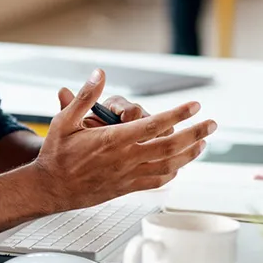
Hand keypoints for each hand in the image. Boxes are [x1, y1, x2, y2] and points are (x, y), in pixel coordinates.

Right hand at [32, 69, 214, 213]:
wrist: (51, 187)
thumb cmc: (57, 155)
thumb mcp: (64, 120)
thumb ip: (85, 96)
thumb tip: (99, 75)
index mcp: (113, 140)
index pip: (154, 124)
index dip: (178, 114)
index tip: (194, 106)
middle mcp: (126, 158)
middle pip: (170, 145)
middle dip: (195, 133)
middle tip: (211, 124)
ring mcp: (129, 174)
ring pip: (169, 165)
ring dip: (189, 153)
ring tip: (202, 143)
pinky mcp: (127, 187)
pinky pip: (158, 181)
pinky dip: (173, 172)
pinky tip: (179, 166)